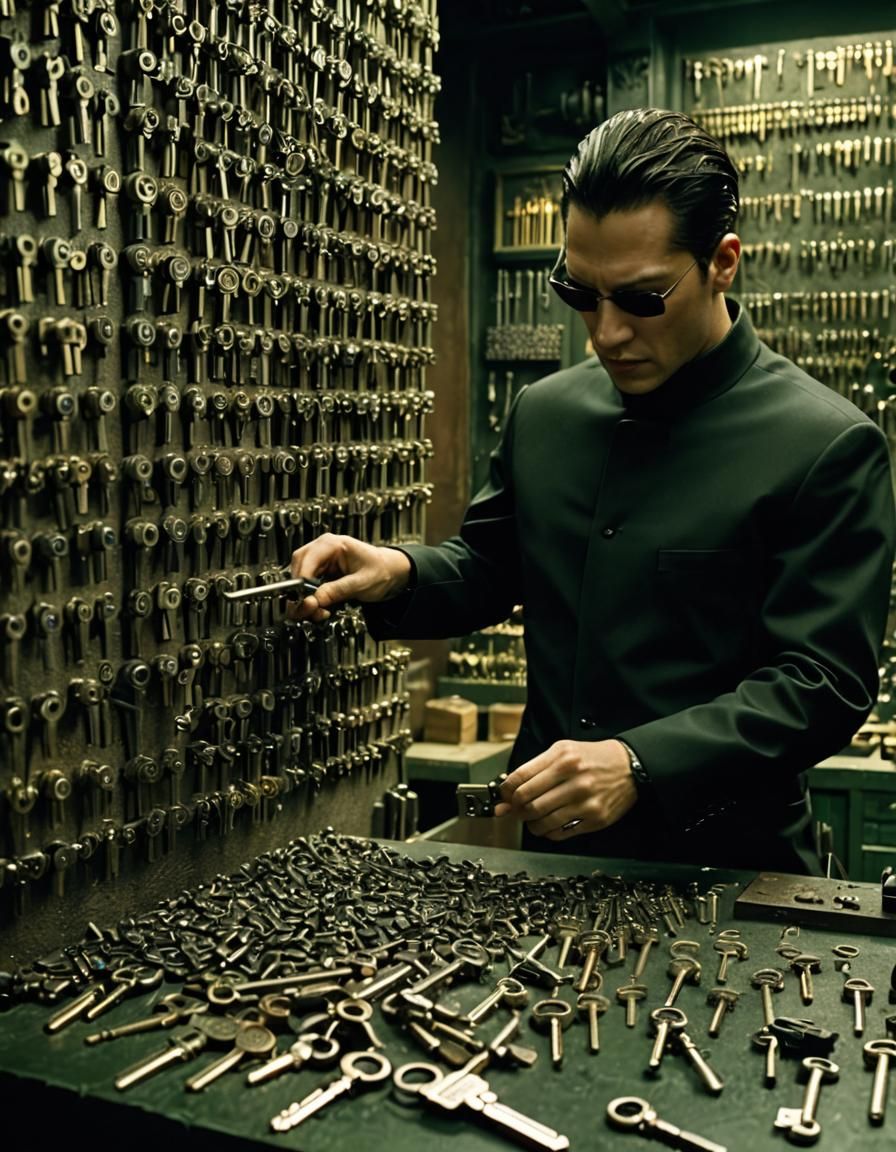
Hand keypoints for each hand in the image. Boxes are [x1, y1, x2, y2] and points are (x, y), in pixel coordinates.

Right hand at [287, 532, 411, 622]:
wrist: (391, 572)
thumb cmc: (381, 570)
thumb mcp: (362, 583)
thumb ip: (338, 591)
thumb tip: (315, 600)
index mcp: (332, 544)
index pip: (305, 561)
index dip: (302, 583)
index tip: (308, 602)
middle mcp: (323, 550)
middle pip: (297, 569)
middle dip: (301, 593)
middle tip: (311, 610)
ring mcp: (321, 560)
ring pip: (300, 579)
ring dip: (305, 598)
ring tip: (320, 611)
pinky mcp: (322, 572)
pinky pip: (308, 585)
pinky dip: (311, 598)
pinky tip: (321, 607)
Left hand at [494, 739, 637, 839]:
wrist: (629, 766)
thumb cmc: (593, 757)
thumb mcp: (563, 751)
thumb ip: (533, 769)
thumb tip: (506, 792)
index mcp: (562, 759)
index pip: (520, 779)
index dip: (506, 791)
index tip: (505, 796)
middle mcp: (573, 780)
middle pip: (528, 803)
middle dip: (516, 809)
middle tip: (517, 809)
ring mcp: (585, 801)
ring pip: (542, 821)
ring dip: (530, 823)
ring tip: (532, 818)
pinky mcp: (595, 819)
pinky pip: (560, 833)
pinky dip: (547, 832)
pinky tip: (549, 824)